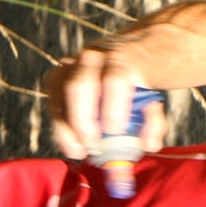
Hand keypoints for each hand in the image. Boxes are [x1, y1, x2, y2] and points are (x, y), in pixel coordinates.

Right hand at [42, 46, 167, 161]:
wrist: (124, 55)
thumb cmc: (137, 86)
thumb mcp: (153, 101)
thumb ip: (153, 123)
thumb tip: (147, 144)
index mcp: (121, 61)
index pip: (114, 80)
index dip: (112, 108)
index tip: (114, 132)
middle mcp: (93, 59)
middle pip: (79, 85)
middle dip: (83, 120)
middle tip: (92, 145)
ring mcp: (71, 66)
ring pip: (59, 93)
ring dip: (65, 126)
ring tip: (78, 151)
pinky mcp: (56, 78)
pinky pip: (52, 101)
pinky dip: (59, 125)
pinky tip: (71, 141)